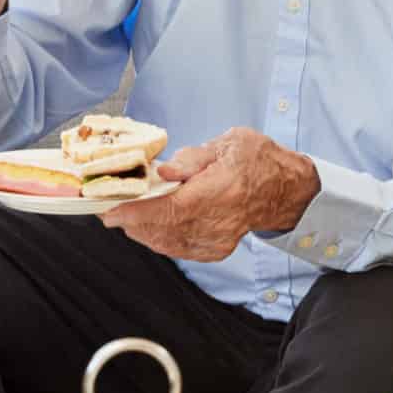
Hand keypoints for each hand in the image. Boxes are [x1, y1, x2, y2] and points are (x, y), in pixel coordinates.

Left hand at [98, 128, 319, 262]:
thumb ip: (192, 158)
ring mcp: (218, 239)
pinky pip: (178, 249)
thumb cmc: (256, 160)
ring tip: (123, 216)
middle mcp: (219, 220)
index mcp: (221, 191)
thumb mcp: (228, 143)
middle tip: (108, 210)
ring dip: (140, 231)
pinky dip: (158, 239)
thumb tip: (162, 172)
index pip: (170, 208)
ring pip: (167, 243)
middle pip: (163, 229)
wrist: (284, 189)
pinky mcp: (216, 249)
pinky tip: (146, 228)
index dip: (136, 212)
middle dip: (130, 221)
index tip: (110, 210)